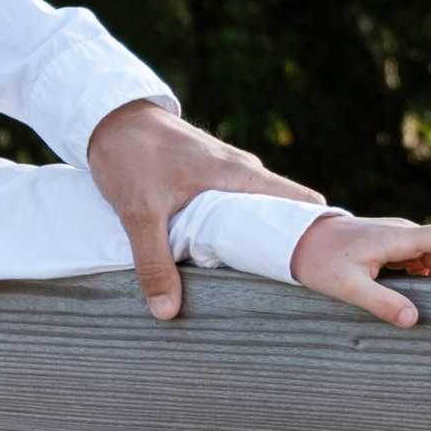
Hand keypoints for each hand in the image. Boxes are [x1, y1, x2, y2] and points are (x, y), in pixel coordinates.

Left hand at [87, 101, 323, 320]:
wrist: (110, 119)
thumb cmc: (131, 156)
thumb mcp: (140, 214)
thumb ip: (154, 263)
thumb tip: (166, 310)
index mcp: (242, 175)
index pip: (304, 203)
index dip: (318, 233)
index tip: (321, 267)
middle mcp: (244, 173)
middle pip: (283, 214)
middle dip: (284, 247)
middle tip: (284, 286)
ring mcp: (228, 174)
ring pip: (256, 212)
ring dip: (253, 240)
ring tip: (253, 279)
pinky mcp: (210, 177)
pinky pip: (234, 208)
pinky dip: (232, 230)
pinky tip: (218, 256)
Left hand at [291, 212, 430, 325]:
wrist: (297, 240)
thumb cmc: (320, 260)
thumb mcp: (348, 286)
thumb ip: (381, 302)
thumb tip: (413, 320)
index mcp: (396, 237)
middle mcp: (401, 233)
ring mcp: (397, 239)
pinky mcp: (390, 247)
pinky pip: (418, 259)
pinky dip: (425, 277)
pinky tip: (420, 297)